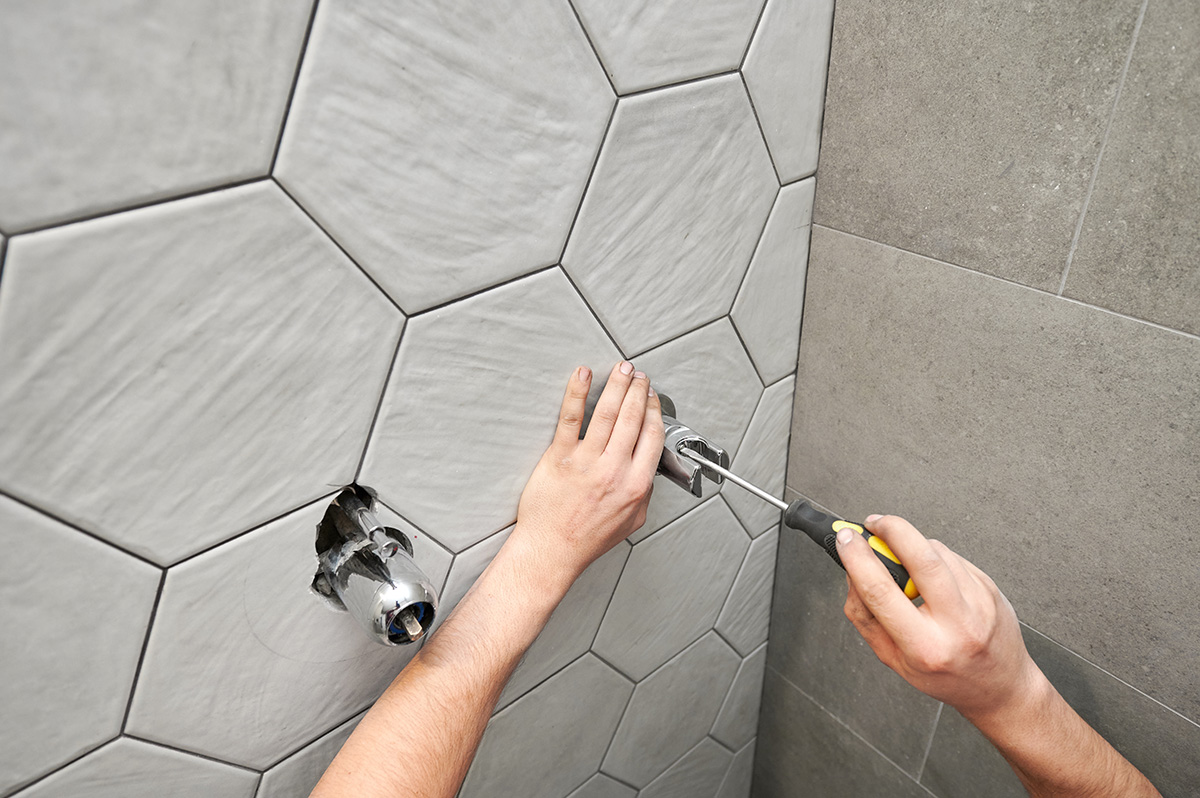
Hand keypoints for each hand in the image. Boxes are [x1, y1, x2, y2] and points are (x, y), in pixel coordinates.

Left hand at [512, 363, 663, 582]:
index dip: (654, 410)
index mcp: (635, 484)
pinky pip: (571, 418)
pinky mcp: (560, 457)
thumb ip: (644, 494)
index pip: (652, 435)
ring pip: (608, 413)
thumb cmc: (586, 539)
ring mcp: (587, 462)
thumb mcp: (631, 521)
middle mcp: (614, 470)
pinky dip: (577, 392)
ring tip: (620, 369)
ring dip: (617, 385)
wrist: (552, 549)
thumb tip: (647, 472)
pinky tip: (583, 375)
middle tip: (638, 375)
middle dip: (638, 390)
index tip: (652, 397)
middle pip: (633, 418)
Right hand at [837, 515, 1039, 720]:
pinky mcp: (990, 588)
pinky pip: (953, 557)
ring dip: (912, 542)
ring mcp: (979, 603)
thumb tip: (852, 574)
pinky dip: (934, 555)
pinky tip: (930, 573)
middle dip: (891, 529)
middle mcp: (957, 624)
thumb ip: (866, 618)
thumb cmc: (947, 677)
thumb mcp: (893, 660)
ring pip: (937, 551)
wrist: (1001, 687)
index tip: (846, 540)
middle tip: (874, 523)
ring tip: (903, 557)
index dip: (857, 558)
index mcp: (925, 647)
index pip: (881, 591)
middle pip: (922, 557)